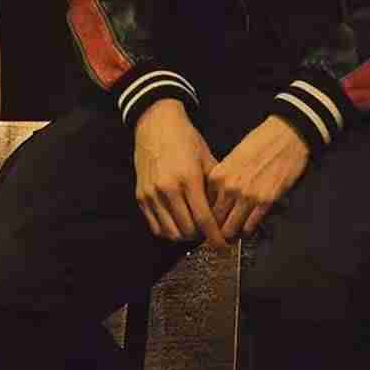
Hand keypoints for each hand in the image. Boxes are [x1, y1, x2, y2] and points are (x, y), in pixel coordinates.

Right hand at [133, 99, 228, 251]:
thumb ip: (216, 186)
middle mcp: (168, 188)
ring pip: (171, 232)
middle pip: (188, 229)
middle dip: (202, 236)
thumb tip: (227, 211)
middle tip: (209, 233)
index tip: (222, 246)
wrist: (156, 124)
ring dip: (185, 236)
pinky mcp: (141, 196)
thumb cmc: (185, 139)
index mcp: (188, 178)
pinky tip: (177, 224)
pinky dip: (168, 231)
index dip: (215, 237)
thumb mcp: (207, 158)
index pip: (204, 218)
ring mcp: (152, 193)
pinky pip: (155, 226)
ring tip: (194, 229)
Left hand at [205, 117, 309, 242]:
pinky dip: (248, 229)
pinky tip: (246, 228)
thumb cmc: (260, 143)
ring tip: (230, 238)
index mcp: (218, 175)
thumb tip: (216, 199)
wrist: (286, 136)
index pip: (204, 205)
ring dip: (231, 234)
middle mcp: (230, 187)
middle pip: (215, 220)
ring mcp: (248, 196)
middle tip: (216, 238)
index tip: (206, 224)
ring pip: (231, 227)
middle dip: (215, 231)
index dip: (205, 217)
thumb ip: (222, 179)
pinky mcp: (266, 201)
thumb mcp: (232, 158)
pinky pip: (251, 224)